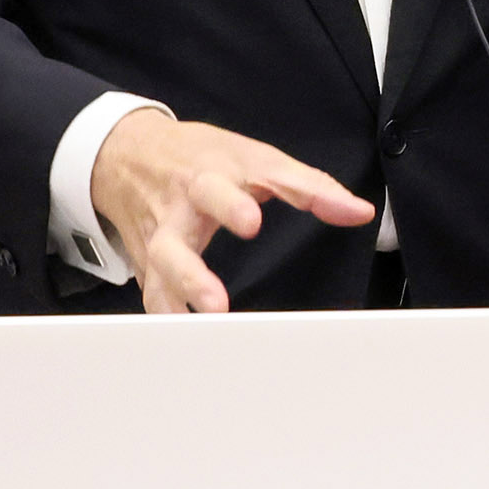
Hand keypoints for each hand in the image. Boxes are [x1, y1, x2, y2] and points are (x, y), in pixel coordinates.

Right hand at [91, 111, 374, 314]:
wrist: (129, 153)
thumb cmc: (202, 156)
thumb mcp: (255, 157)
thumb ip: (308, 186)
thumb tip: (359, 212)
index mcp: (210, 175)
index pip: (227, 185)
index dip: (237, 203)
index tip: (251, 222)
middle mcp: (181, 206)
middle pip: (180, 234)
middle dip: (195, 268)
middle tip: (217, 298)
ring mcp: (160, 235)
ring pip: (163, 265)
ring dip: (184, 292)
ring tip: (211, 317)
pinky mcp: (147, 260)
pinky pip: (152, 292)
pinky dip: (166, 313)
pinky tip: (185, 335)